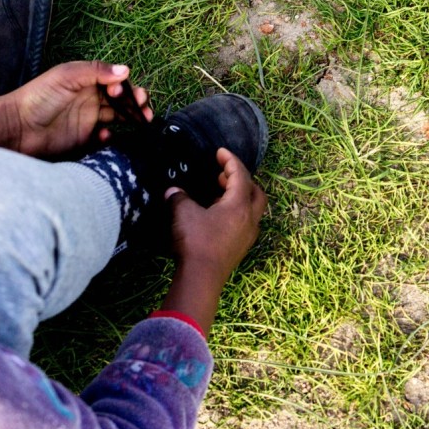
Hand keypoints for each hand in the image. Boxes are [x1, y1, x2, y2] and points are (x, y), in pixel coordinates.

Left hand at [0, 61, 151, 156]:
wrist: (18, 127)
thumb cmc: (39, 96)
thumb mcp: (67, 76)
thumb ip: (96, 71)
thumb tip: (126, 70)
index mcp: (86, 81)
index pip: (115, 81)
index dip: (127, 87)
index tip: (129, 93)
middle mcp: (89, 99)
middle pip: (121, 100)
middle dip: (136, 103)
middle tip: (144, 109)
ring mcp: (87, 119)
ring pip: (117, 118)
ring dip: (131, 119)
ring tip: (142, 122)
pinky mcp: (83, 139)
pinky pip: (104, 138)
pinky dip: (110, 138)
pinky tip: (105, 136)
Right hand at [166, 148, 266, 278]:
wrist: (202, 277)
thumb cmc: (195, 240)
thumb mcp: (183, 213)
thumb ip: (179, 197)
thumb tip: (173, 191)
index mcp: (239, 205)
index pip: (240, 175)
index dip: (230, 160)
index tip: (219, 152)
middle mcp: (250, 218)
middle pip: (255, 192)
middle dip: (242, 179)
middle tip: (222, 175)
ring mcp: (248, 235)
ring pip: (253, 209)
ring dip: (240, 197)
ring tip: (219, 193)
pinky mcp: (241, 247)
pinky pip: (245, 222)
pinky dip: (236, 212)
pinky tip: (218, 215)